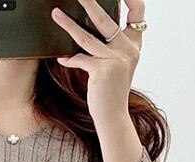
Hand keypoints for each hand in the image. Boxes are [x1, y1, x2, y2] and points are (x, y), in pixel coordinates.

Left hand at [51, 0, 144, 126]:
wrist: (113, 117)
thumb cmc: (111, 91)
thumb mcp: (116, 65)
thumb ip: (110, 47)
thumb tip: (89, 28)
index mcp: (134, 45)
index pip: (138, 14)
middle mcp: (128, 50)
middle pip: (106, 19)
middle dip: (89, 2)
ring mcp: (116, 60)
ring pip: (87, 37)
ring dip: (68, 24)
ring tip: (56, 13)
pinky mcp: (103, 71)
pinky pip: (80, 59)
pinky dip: (69, 60)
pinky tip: (62, 59)